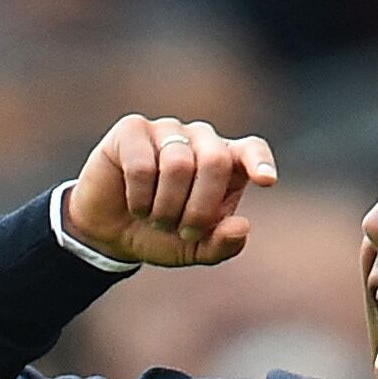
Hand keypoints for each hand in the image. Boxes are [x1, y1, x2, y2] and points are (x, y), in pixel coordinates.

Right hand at [64, 115, 276, 267]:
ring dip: (165, 207)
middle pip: (215, 160)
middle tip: (183, 229)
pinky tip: (133, 204)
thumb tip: (242, 227)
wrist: (111, 233)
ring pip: (177, 164)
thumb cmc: (161, 234)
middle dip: (200, 207)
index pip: (251, 149)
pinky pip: (142, 164)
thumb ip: (222, 244)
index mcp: (226, 162)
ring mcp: (167, 129)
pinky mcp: (132, 129)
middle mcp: (200, 139)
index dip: (259, 162)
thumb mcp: (195, 249)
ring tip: (155, 218)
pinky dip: (139, 198)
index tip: (266, 181)